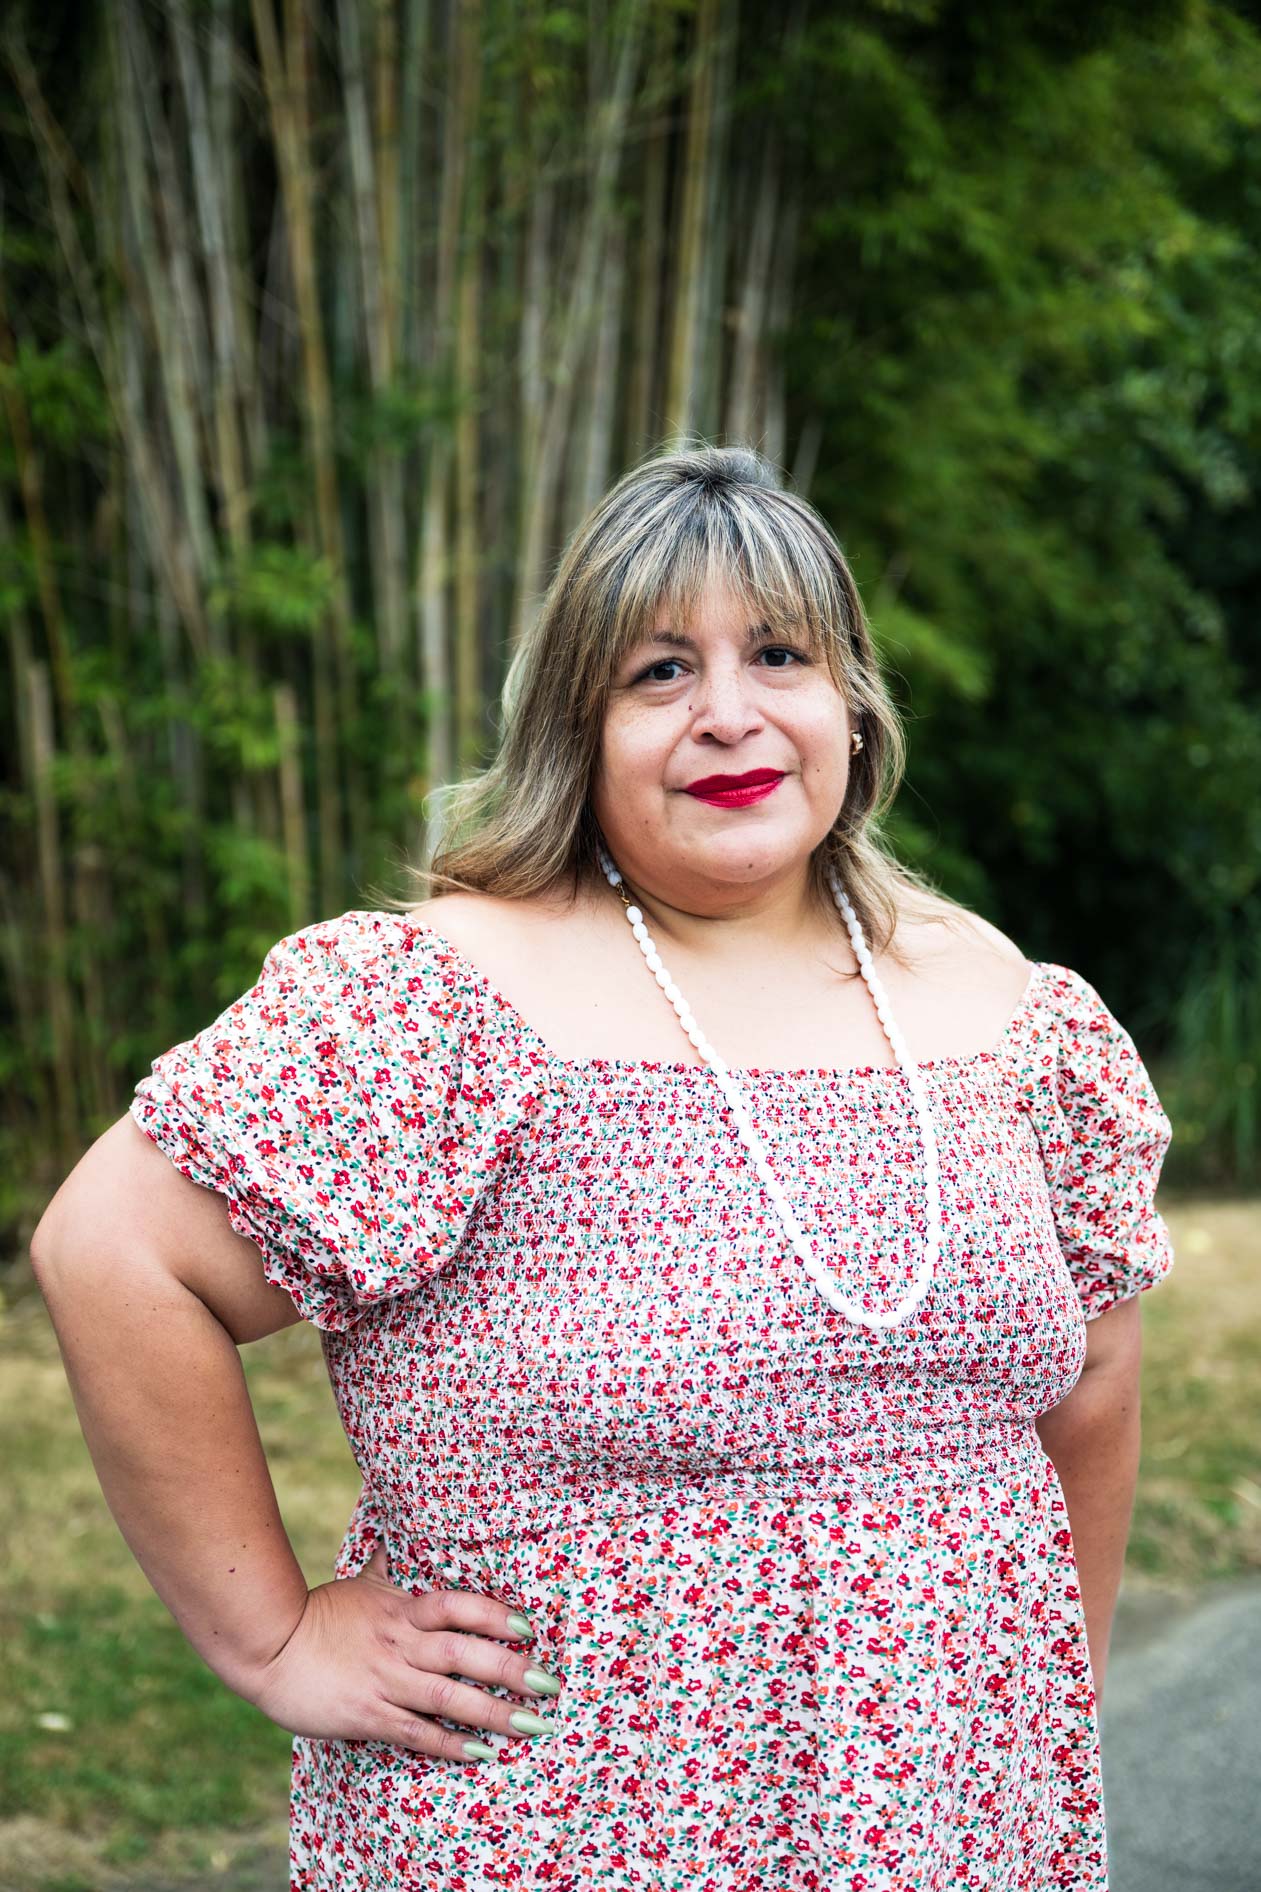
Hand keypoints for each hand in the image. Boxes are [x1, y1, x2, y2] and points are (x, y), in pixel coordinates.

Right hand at [244, 1543, 560, 1760]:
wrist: (268, 1648)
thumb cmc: (317, 1614)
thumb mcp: (358, 1584)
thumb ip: (385, 1567)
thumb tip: (391, 1533)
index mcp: (401, 1608)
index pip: (456, 1605)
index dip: (494, 1614)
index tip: (529, 1626)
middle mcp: (400, 1642)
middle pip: (463, 1652)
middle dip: (510, 1668)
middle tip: (551, 1684)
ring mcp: (385, 1680)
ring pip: (448, 1696)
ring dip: (493, 1712)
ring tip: (532, 1725)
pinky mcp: (368, 1715)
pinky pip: (417, 1732)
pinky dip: (451, 1743)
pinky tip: (481, 1752)